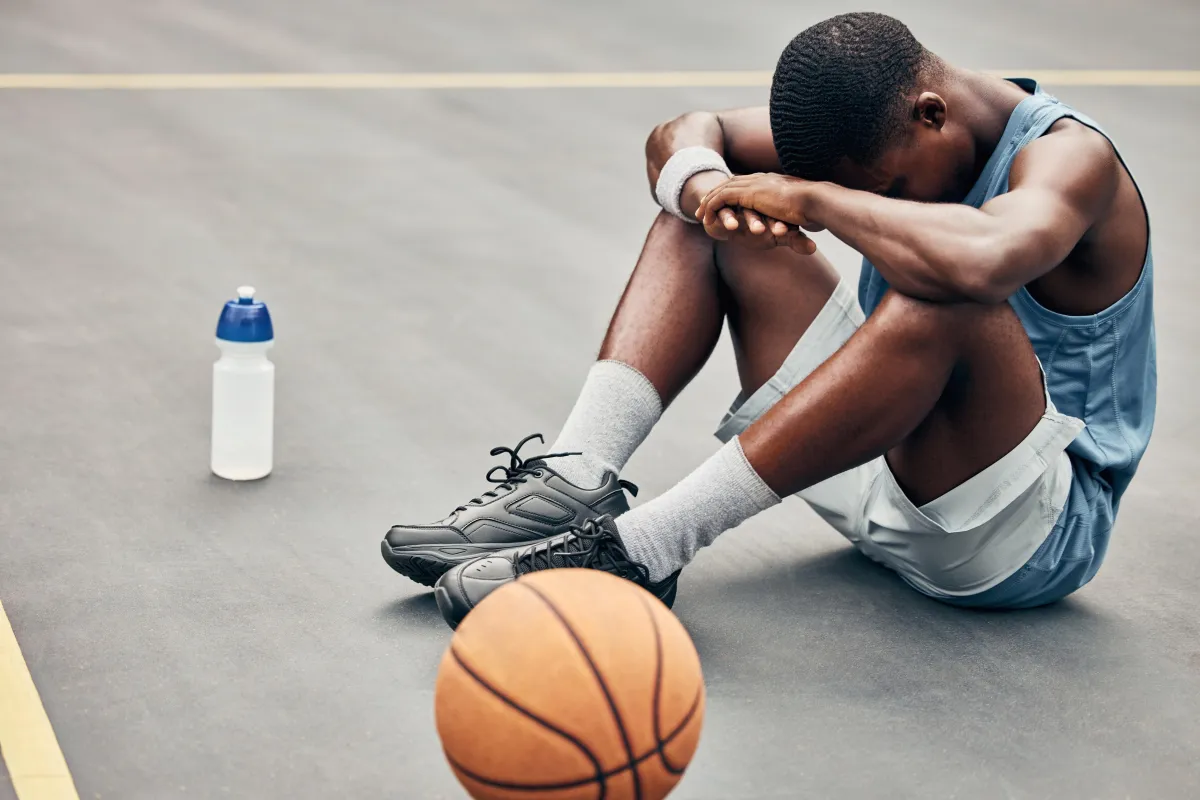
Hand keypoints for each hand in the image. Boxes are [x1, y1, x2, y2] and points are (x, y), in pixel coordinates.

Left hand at [696, 173, 823, 254]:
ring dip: (709, 202)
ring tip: (699, 215)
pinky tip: (706, 219)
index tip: (724, 203)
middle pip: (730, 182)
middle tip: (703, 207)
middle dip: (715, 194)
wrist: (813, 201)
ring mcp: (754, 184)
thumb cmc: (813, 209)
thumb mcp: (798, 211)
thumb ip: (793, 215)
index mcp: (771, 181)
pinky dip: (712, 207)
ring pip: (722, 189)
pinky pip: (722, 198)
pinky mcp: (748, 193)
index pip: (747, 182)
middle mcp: (760, 179)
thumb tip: (799, 221)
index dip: (733, 192)